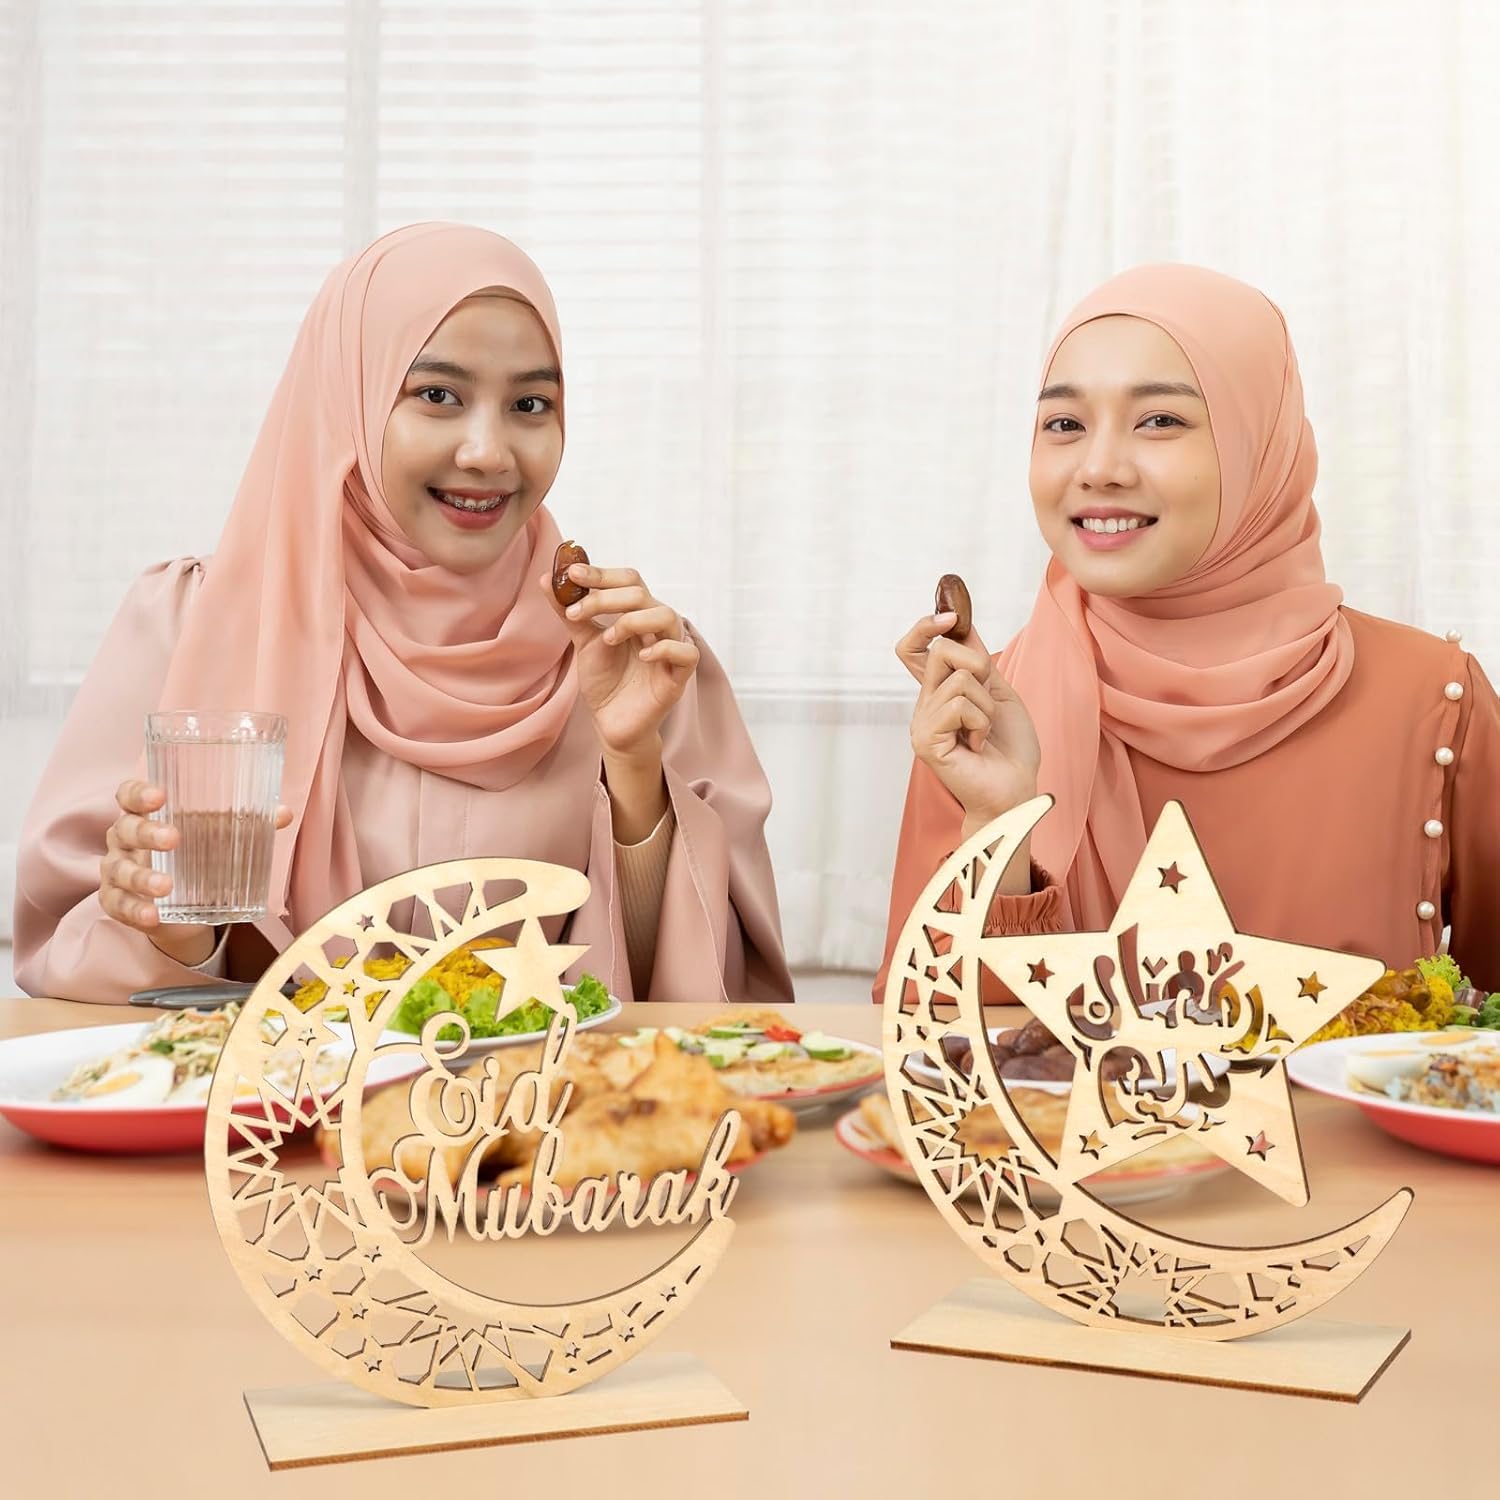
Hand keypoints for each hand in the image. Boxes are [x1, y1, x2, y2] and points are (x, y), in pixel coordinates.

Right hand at [102, 780, 291, 964]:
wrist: (183, 905)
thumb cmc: (197, 854)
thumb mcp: (219, 836)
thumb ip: (248, 823)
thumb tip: (282, 813)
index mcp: (144, 814)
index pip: (128, 795)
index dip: (138, 792)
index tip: (159, 796)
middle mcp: (124, 838)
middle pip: (125, 829)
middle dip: (147, 833)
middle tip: (173, 839)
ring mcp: (116, 870)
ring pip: (119, 870)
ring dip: (142, 877)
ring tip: (167, 886)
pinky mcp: (116, 901)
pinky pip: (119, 905)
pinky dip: (135, 910)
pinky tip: (153, 915)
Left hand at [541, 563, 699, 757]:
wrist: (611, 722)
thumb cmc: (605, 680)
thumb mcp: (583, 642)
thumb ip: (570, 613)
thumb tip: (545, 579)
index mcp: (637, 613)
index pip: (628, 580)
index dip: (601, 574)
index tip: (571, 573)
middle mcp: (655, 626)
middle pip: (640, 593)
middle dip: (605, 598)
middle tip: (576, 613)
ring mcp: (669, 649)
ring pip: (666, 615)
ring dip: (633, 620)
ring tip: (608, 639)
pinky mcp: (679, 676)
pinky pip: (686, 652)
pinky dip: (664, 649)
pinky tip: (642, 656)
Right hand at [897, 612, 1041, 834]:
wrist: (1016, 787)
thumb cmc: (1010, 748)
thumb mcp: (999, 692)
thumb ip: (978, 661)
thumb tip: (962, 625)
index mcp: (937, 694)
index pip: (913, 650)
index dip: (925, 627)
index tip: (950, 615)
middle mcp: (924, 705)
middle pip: (940, 652)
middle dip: (978, 666)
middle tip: (989, 702)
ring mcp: (921, 723)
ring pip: (958, 680)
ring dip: (986, 705)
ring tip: (984, 732)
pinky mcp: (926, 740)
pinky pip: (958, 706)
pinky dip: (980, 722)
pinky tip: (977, 744)